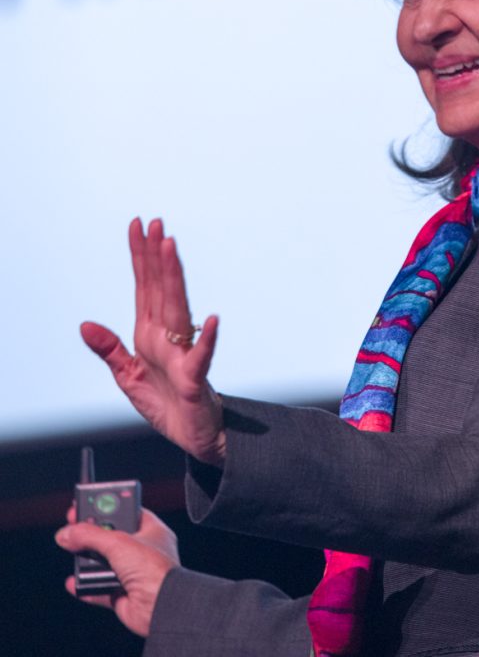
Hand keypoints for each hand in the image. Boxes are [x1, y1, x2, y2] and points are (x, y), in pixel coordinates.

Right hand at [56, 505, 179, 637]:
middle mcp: (143, 550)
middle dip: (92, 536)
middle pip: (111, 537)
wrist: (160, 607)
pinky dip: (86, 587)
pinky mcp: (123, 595)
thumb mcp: (118, 543)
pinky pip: (99, 589)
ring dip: (88, 562)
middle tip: (74, 529)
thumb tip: (68, 532)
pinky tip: (74, 583)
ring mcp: (133, 574)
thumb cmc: (155, 570)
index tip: (87, 504)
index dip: (106, 507)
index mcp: (151, 530)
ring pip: (104, 563)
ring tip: (75, 556)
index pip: (126, 512)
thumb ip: (90, 536)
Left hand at [80, 218, 225, 465]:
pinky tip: (212, 320)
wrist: (193, 436)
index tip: (137, 225)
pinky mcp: (194, 378)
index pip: (144, 286)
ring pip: (178, 309)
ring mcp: (182, 353)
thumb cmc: (166, 403)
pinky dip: (207, 338)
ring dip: (174, 278)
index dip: (140, 256)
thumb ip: (110, 350)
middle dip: (156, 255)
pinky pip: (202, 356)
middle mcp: (168, 335)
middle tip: (155, 223)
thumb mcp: (127, 377)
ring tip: (170, 249)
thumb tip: (85, 325)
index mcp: (150, 332)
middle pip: (161, 288)